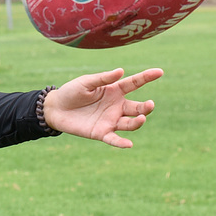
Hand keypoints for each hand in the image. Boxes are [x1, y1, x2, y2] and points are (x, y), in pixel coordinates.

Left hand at [42, 68, 162, 147]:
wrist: (55, 109)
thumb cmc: (71, 92)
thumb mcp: (86, 82)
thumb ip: (103, 78)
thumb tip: (121, 71)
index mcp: (114, 91)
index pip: (134, 83)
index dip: (146, 77)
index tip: (160, 71)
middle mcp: (116, 106)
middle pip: (137, 107)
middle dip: (146, 107)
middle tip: (150, 104)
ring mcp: (110, 120)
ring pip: (130, 123)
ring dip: (137, 122)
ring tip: (141, 118)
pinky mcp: (101, 133)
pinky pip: (114, 139)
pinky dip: (121, 143)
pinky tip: (129, 144)